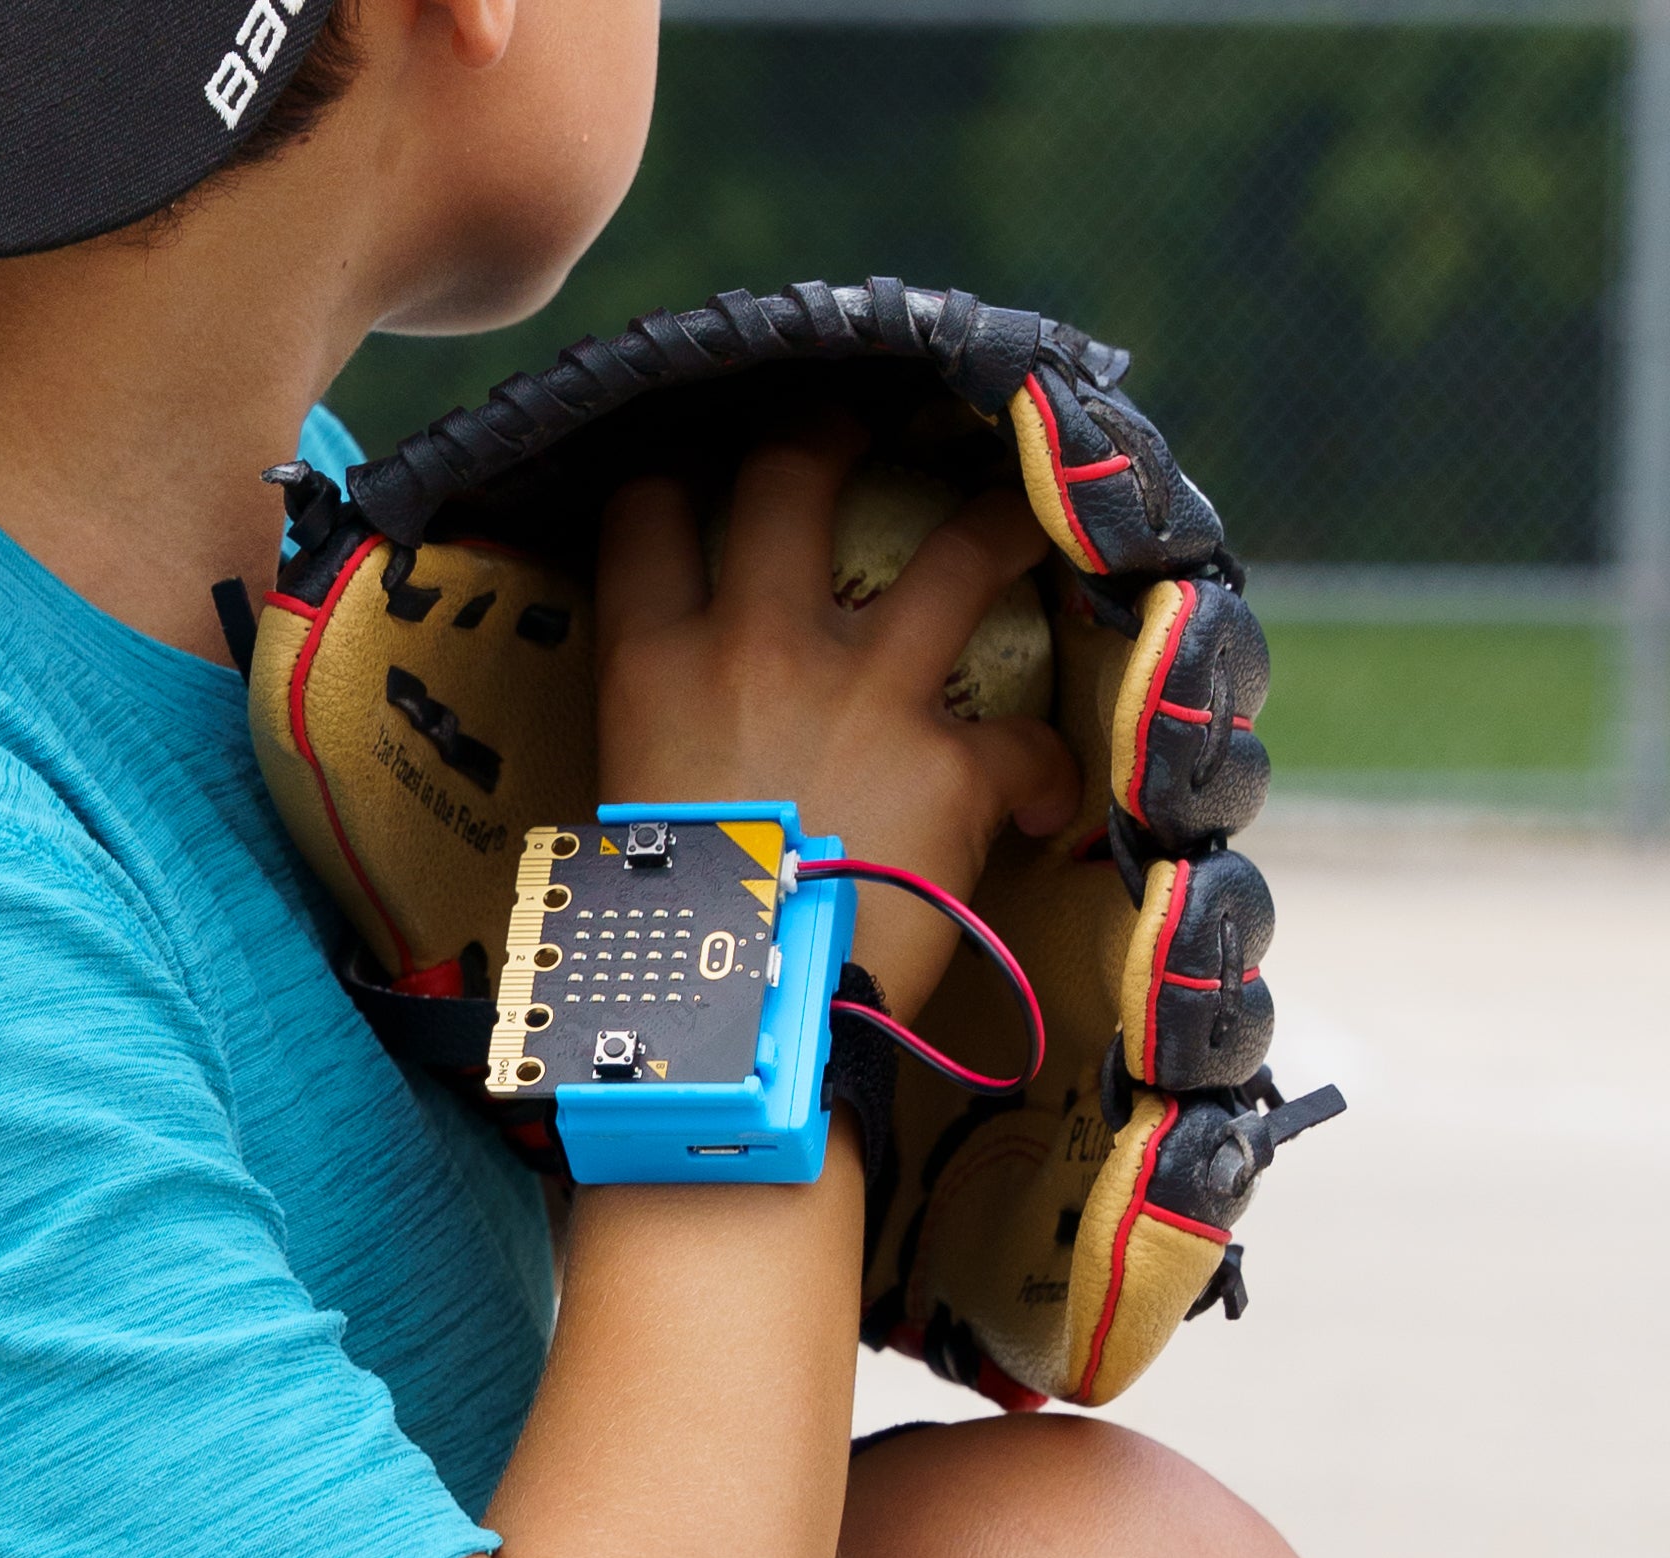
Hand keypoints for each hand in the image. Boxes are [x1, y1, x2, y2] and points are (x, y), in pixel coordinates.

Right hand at [596, 420, 1078, 1012]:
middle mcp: (758, 645)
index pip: (644, 518)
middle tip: (853, 425)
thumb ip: (664, 752)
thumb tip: (688, 765)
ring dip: (1001, 525)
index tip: (691, 482)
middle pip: (793, 477)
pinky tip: (1042, 805)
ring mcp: (864, 693)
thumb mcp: (628, 816)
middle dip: (829, 433)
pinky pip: (1023, 744)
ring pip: (959, 554)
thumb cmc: (661, 934)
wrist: (740, 1020)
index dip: (667, 485)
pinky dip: (1041, 774)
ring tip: (1024, 512)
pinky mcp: (951, 765)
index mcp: (654, 664)